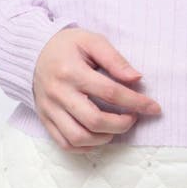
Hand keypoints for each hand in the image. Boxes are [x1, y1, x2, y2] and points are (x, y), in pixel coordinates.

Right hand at [32, 27, 161, 150]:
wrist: (33, 52)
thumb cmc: (68, 45)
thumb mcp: (92, 41)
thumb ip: (115, 59)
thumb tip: (136, 79)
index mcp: (71, 71)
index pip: (110, 92)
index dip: (136, 103)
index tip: (154, 108)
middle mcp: (58, 93)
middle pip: (94, 120)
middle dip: (121, 124)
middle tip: (133, 118)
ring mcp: (50, 109)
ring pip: (78, 137)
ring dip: (104, 138)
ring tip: (116, 127)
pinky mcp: (45, 119)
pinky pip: (65, 143)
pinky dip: (86, 146)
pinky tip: (99, 136)